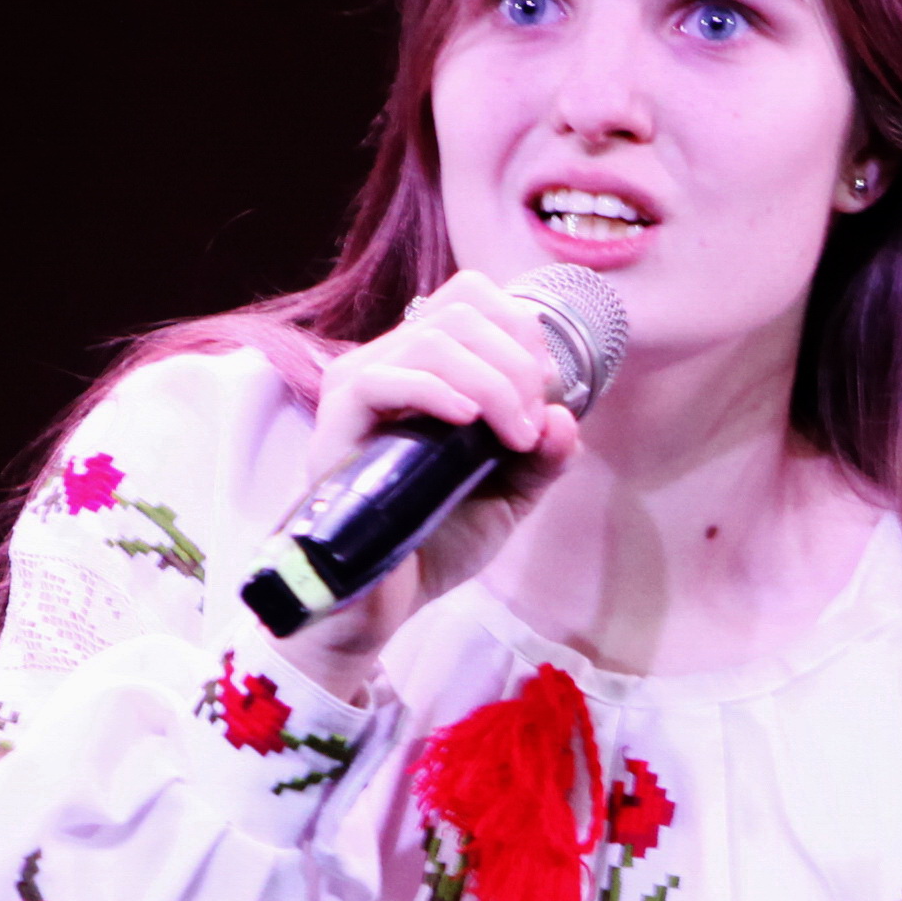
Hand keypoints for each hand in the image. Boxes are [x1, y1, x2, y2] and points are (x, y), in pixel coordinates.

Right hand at [273, 273, 583, 696]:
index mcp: (427, 367)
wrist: (385, 605)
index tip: (544, 393)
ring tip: (512, 439)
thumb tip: (566, 416)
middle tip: (530, 430)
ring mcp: (357, 389)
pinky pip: (384, 379)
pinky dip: (439, 393)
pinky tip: (470, 425)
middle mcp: (388, 364)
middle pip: (462, 313)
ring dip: (494, 385)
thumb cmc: (437, 542)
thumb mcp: (511, 495)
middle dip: (518, 366)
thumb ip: (544, 455)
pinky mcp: (335, 424)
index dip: (522, 331)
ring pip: (433, 340)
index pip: (471, 296)